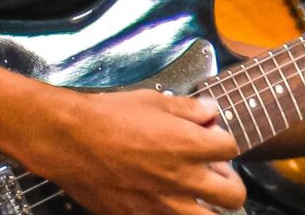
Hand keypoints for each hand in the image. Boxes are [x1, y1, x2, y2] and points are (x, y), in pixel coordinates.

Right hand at [9, 86, 242, 214]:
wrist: (70, 141)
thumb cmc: (110, 117)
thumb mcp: (155, 101)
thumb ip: (190, 109)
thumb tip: (210, 113)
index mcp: (192, 146)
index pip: (232, 148)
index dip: (223, 141)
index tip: (211, 138)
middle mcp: (184, 179)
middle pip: (234, 195)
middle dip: (230, 183)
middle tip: (215, 175)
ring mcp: (162, 205)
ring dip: (208, 207)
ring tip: (196, 196)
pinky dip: (171, 213)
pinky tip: (162, 202)